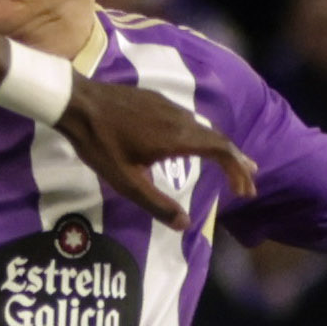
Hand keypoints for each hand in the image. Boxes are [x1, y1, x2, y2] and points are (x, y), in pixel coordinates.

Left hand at [56, 80, 257, 229]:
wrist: (78, 103)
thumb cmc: (100, 145)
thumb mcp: (126, 182)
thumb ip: (156, 204)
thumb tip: (185, 225)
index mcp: (177, 138)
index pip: (221, 151)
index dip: (237, 171)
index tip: (245, 190)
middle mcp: (180, 119)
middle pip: (218, 140)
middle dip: (236, 163)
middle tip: (248, 183)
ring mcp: (169, 106)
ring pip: (205, 129)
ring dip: (221, 149)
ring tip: (231, 166)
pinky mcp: (157, 100)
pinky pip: (189, 120)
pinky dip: (203, 137)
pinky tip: (197, 145)